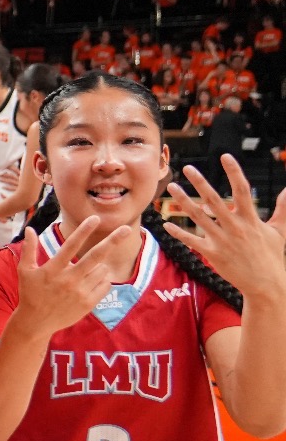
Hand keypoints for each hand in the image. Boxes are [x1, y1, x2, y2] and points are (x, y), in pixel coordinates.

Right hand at [9, 218, 136, 336]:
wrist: (36, 322)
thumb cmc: (30, 293)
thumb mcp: (25, 271)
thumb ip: (29, 249)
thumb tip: (29, 228)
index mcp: (53, 269)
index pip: (70, 246)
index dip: (83, 231)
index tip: (95, 218)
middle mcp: (68, 280)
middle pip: (95, 256)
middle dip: (112, 241)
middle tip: (126, 228)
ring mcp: (80, 292)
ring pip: (101, 270)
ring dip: (98, 267)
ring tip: (84, 273)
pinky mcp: (88, 303)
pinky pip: (105, 284)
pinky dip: (102, 280)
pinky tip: (89, 283)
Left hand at [164, 158, 285, 302]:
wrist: (266, 284)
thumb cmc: (272, 255)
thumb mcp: (279, 230)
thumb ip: (282, 208)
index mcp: (251, 219)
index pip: (242, 190)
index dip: (234, 172)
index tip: (225, 156)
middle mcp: (235, 227)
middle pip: (214, 201)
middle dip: (200, 183)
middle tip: (188, 168)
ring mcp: (222, 241)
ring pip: (198, 217)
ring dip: (184, 202)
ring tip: (172, 187)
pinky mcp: (212, 254)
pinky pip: (191, 241)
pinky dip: (178, 233)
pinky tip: (166, 224)